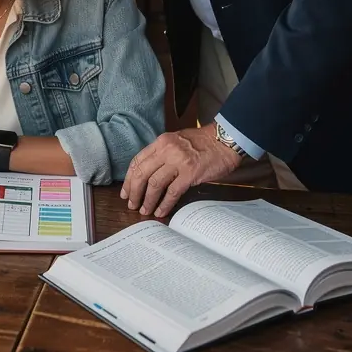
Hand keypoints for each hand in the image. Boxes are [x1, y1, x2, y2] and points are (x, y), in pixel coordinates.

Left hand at [121, 125, 241, 218]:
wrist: (225, 140)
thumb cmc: (203, 142)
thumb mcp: (177, 141)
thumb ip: (163, 153)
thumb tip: (150, 173)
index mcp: (161, 142)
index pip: (137, 161)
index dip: (129, 179)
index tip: (126, 192)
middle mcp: (167, 150)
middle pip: (142, 174)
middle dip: (134, 192)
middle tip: (131, 204)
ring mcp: (178, 162)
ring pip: (154, 184)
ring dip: (147, 200)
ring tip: (144, 210)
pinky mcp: (190, 173)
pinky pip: (172, 192)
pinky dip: (164, 204)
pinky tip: (161, 211)